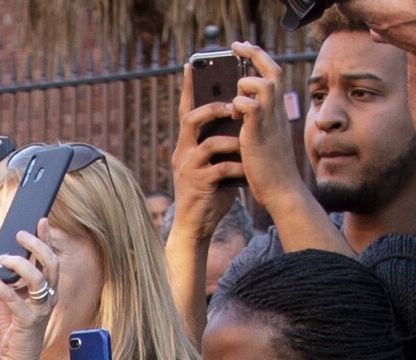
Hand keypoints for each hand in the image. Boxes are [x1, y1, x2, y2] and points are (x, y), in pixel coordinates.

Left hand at [0, 219, 58, 359]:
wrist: (18, 359)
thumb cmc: (12, 328)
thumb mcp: (1, 297)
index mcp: (46, 289)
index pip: (50, 259)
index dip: (47, 239)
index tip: (41, 220)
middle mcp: (48, 297)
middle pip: (50, 265)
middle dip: (37, 245)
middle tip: (19, 235)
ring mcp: (40, 309)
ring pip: (38, 279)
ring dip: (21, 264)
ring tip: (3, 257)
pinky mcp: (28, 321)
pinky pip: (15, 299)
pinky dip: (0, 285)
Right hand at [171, 64, 241, 240]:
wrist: (194, 225)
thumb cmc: (207, 194)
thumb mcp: (211, 165)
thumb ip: (219, 146)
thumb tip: (238, 123)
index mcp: (186, 146)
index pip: (184, 112)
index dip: (187, 89)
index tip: (190, 65)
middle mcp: (183, 153)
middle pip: (191, 120)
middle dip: (212, 108)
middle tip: (232, 104)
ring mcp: (189, 168)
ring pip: (209, 143)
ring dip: (231, 139)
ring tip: (246, 140)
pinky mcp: (199, 183)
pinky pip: (221, 167)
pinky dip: (237, 166)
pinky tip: (246, 169)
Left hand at [232, 41, 307, 210]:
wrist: (281, 191)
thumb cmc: (270, 171)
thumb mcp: (263, 141)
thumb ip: (255, 125)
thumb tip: (238, 114)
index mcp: (277, 113)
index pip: (273, 76)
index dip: (260, 60)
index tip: (246, 50)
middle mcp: (277, 112)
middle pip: (271, 70)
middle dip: (253, 54)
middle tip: (235, 47)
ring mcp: (269, 122)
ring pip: (262, 83)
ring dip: (244, 85)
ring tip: (235, 103)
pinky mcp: (258, 134)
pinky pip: (249, 105)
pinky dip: (238, 105)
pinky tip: (234, 117)